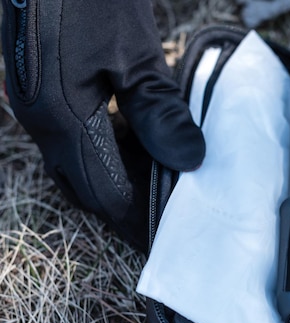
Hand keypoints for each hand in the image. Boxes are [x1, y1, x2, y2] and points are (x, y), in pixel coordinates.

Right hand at [2, 0, 204, 250]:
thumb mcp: (135, 53)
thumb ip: (158, 111)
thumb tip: (189, 159)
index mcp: (60, 117)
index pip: (103, 192)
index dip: (134, 218)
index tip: (161, 235)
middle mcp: (39, 118)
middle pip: (82, 184)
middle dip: (122, 202)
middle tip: (161, 211)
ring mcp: (33, 102)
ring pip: (73, 162)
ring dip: (112, 176)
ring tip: (154, 181)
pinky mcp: (39, 86)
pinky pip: (70, 136)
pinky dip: (101, 149)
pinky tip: (132, 141)